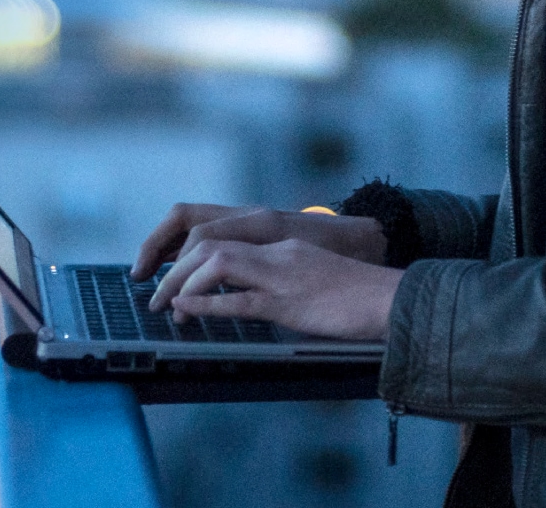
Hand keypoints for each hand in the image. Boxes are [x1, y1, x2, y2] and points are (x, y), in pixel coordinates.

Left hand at [132, 203, 386, 286]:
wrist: (390, 299)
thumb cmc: (355, 295)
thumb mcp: (308, 278)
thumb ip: (276, 280)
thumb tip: (245, 297)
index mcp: (279, 244)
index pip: (219, 236)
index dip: (185, 253)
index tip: (166, 274)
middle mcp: (275, 252)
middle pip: (208, 244)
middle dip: (173, 266)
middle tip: (154, 292)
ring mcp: (280, 275)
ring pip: (216, 264)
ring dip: (182, 283)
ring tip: (165, 304)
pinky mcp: (288, 302)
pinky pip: (238, 298)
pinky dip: (206, 302)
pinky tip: (186, 309)